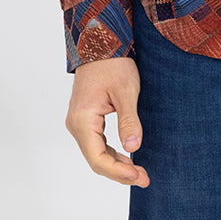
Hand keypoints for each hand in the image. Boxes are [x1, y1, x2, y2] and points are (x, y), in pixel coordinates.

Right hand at [65, 57, 149, 186]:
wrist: (101, 41)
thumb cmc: (113, 63)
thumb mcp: (126, 91)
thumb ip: (129, 120)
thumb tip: (133, 149)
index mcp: (83, 120)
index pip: (98, 159)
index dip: (118, 172)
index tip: (138, 176)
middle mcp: (75, 124)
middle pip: (96, 159)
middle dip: (120, 172)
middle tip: (145, 178)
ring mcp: (78, 121)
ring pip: (96, 152)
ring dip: (116, 164)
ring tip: (138, 172)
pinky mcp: (85, 117)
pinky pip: (96, 142)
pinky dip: (111, 152)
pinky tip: (126, 157)